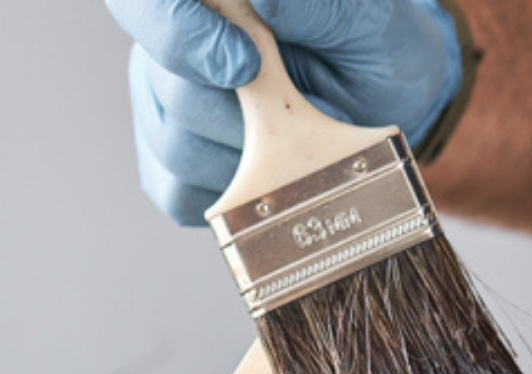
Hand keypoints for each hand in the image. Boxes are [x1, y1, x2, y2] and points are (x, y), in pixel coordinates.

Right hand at [106, 0, 462, 223]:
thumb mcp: (360, 19)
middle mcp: (173, 50)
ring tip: (296, 141)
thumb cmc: (366, 49)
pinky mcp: (172, 168)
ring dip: (249, 157)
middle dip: (246, 115)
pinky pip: (179, 193)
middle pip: (174, 91)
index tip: (245, 66)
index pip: (146, 6)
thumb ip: (313, 8)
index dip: (180, 35)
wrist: (385, 106)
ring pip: (177, 147)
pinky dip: (232, 196)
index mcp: (208, 4)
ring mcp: (165, 109)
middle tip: (303, 113)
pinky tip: (270, 175)